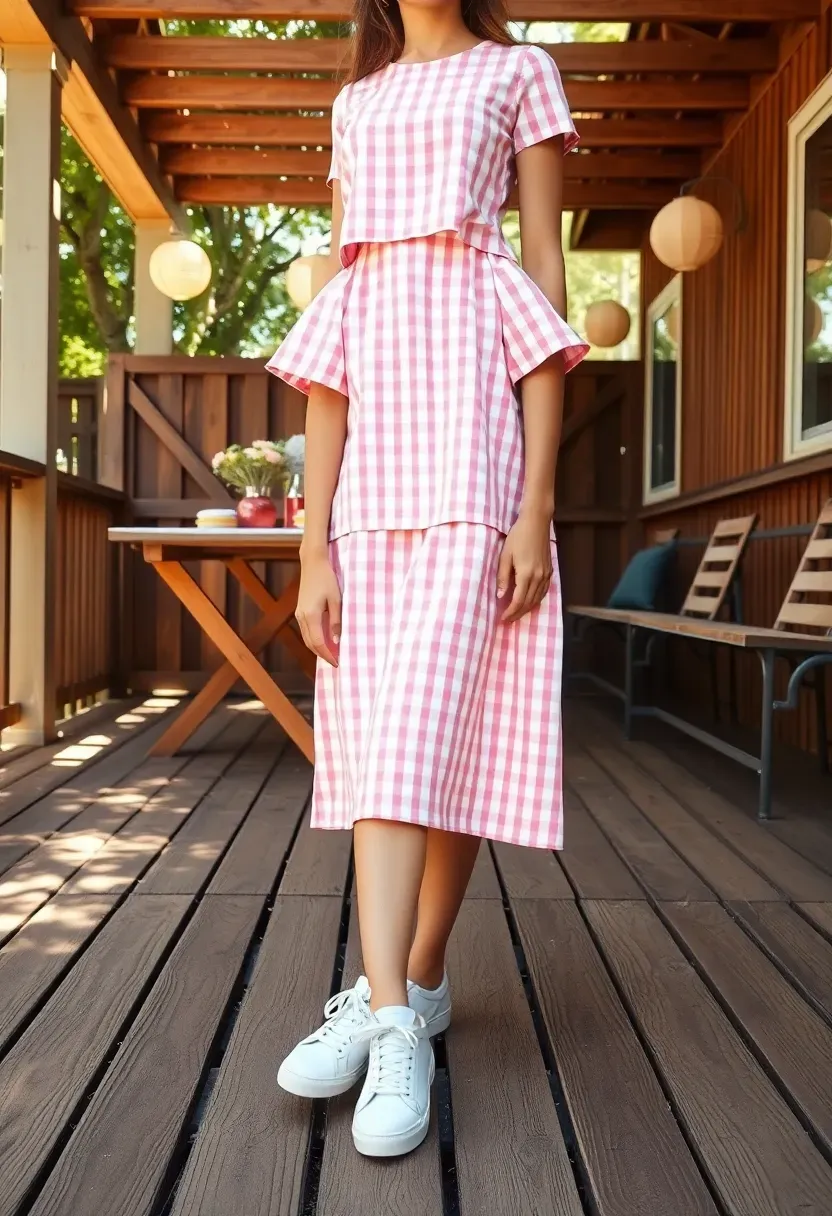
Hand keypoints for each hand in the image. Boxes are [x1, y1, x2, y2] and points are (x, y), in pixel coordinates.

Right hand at [295, 549, 341, 666]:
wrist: (313, 563)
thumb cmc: (327, 579)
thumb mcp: (336, 600)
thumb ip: (336, 621)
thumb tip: (337, 640)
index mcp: (311, 615)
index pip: (318, 643)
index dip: (327, 655)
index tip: (337, 663)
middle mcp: (302, 617)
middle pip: (310, 643)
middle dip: (322, 655)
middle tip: (336, 662)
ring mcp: (299, 614)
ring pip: (307, 638)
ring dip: (318, 648)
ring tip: (332, 653)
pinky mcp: (300, 610)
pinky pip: (306, 630)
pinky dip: (314, 639)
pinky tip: (325, 640)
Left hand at [497, 510, 552, 623]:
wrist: (536, 523)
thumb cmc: (518, 537)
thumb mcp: (505, 556)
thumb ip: (502, 577)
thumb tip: (500, 595)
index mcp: (526, 574)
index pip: (518, 601)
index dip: (510, 612)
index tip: (502, 618)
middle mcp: (539, 577)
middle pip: (528, 603)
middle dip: (517, 614)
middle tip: (508, 620)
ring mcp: (546, 575)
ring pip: (537, 599)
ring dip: (527, 609)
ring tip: (516, 614)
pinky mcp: (549, 571)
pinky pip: (543, 592)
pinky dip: (536, 600)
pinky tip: (529, 602)